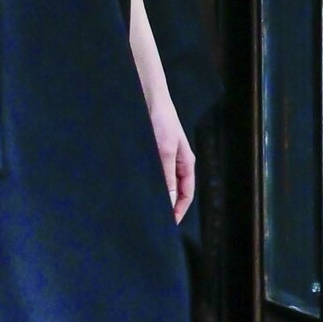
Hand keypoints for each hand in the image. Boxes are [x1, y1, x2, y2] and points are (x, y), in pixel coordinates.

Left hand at [146, 91, 195, 224]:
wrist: (148, 98)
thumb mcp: (165, 151)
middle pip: (174, 190)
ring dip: (155, 195)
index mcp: (185, 163)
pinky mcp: (150, 153)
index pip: (187, 193)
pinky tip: (136, 189)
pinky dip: (146, 183)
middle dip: (167, 205)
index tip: (169, 223)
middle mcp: (175, 163)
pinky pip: (150, 173)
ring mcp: (163, 158)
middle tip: (154, 219)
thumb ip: (167, 176)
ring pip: (161, 183)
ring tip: (144, 208)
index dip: (180, 209)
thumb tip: (170, 201)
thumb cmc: (161, 121)